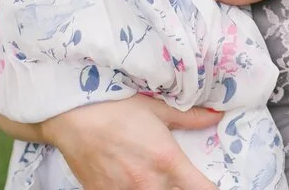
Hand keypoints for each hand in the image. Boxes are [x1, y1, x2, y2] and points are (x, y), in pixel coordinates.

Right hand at [44, 95, 221, 189]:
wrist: (72, 116)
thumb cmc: (117, 107)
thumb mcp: (158, 108)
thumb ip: (190, 118)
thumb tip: (216, 116)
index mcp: (168, 160)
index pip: (202, 189)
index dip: (211, 189)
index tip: (210, 185)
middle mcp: (149, 183)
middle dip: (180, 187)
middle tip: (176, 175)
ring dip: (156, 187)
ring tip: (147, 172)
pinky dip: (130, 189)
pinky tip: (127, 177)